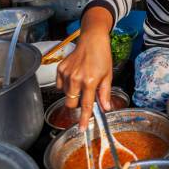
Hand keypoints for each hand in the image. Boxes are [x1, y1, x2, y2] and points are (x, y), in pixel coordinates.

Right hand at [56, 7, 112, 130]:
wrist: (92, 39)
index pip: (87, 105)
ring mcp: (66, 73)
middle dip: (76, 106)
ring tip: (82, 82)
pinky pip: (60, 85)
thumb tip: (105, 108)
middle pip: (71, 103)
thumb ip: (105, 93)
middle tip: (84, 98)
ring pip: (65, 94)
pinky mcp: (60, 69)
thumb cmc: (102, 56)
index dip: (84, 119)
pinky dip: (66, 85)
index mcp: (90, 81)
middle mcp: (76, 78)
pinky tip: (74, 78)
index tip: (82, 129)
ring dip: (72, 94)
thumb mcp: (108, 75)